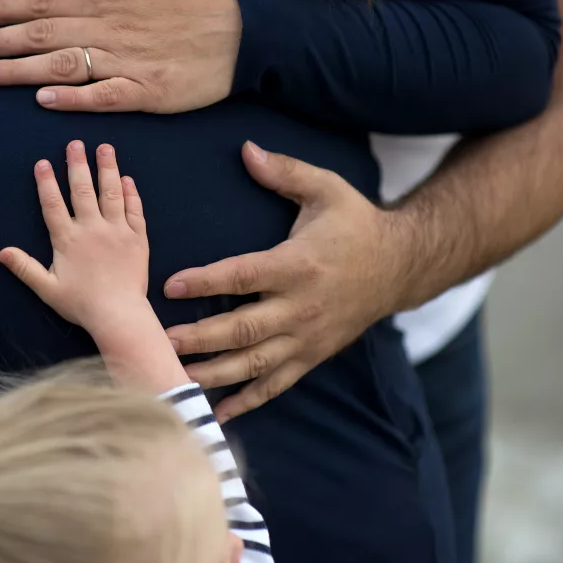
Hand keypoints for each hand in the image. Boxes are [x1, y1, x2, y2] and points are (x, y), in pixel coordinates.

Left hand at [0, 0, 241, 113]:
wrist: (245, 30)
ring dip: (19, 70)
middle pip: (42, 34)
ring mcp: (125, 61)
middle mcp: (108, 28)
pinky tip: (42, 100)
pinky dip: (71, 98)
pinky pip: (102, 96)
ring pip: (62, 64)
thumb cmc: (196, 1)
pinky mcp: (146, 92)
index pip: (45, 5)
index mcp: (107, 0)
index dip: (7, 11)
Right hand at [0, 141, 149, 329]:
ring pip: (111, 193)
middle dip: (77, 164)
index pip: (53, 204)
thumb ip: (25, 268)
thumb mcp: (47, 288)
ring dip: (107, 168)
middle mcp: (92, 229)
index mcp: (67, 239)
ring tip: (105, 148)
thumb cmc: (81, 304)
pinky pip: (134, 210)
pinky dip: (131, 193)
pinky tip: (127, 178)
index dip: (46, 182)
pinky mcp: (137, 238)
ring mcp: (117, 231)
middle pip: (82, 190)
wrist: (119, 314)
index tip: (43, 162)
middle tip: (75, 143)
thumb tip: (1, 252)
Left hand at [164, 142, 405, 420]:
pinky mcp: (311, 356)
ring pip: (254, 364)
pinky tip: (216, 413)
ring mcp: (306, 337)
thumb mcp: (326, 189)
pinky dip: (246, 402)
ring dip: (214, 373)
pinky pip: (275, 385)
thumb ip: (284, 171)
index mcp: (297, 264)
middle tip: (161, 340)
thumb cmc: (355, 223)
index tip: (169, 286)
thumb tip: (245, 149)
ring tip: (177, 377)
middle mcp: (300, 307)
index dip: (205, 281)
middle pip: (243, 329)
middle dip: (200, 338)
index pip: (243, 275)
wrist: (402, 265)